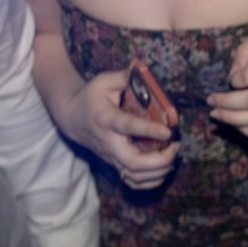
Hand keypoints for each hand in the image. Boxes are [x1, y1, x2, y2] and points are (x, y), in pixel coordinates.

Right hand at [56, 70, 177, 189]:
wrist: (71, 118)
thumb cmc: (91, 97)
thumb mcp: (103, 81)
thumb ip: (123, 76)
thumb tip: (140, 65)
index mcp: (107, 119)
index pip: (128, 127)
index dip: (149, 130)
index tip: (168, 130)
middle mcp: (109, 142)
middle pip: (133, 162)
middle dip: (160, 160)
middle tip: (176, 146)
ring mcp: (111, 157)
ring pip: (134, 176)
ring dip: (159, 171)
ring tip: (173, 154)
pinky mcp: (114, 164)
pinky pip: (132, 181)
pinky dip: (151, 180)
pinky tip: (164, 167)